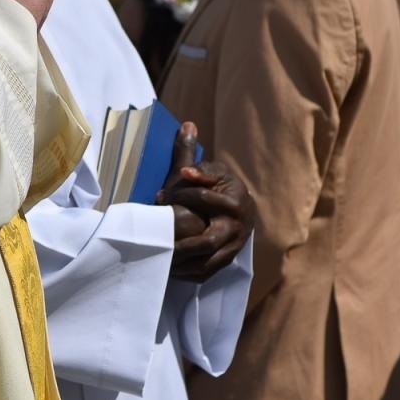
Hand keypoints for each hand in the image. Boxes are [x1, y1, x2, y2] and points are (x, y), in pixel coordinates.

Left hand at [157, 122, 253, 282]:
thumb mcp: (208, 169)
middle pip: (207, 240)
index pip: (206, 200)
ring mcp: (232, 248)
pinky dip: (187, 274)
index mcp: (234, 202)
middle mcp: (237, 228)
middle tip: (158, 241)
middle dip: (181, 242)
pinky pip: (206, 273)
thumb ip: (192, 153)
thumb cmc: (218, 188)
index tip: (161, 196)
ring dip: (181, 263)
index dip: (182, 196)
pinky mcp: (226, 262)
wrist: (241, 211)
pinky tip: (168, 269)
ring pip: (206, 262)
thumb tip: (186, 124)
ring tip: (159, 259)